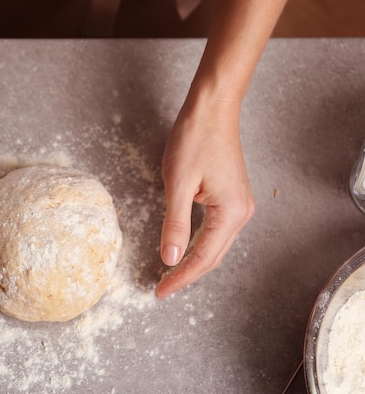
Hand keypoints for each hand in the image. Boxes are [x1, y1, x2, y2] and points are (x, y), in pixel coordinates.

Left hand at [156, 98, 254, 298]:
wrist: (211, 110)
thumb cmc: (195, 140)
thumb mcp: (178, 184)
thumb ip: (175, 224)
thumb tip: (170, 259)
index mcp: (231, 213)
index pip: (203, 258)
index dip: (180, 277)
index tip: (160, 292)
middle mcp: (241, 213)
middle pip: (213, 256)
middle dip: (187, 274)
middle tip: (162, 289)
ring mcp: (239, 205)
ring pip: (215, 245)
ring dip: (194, 261)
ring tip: (171, 276)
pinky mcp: (232, 197)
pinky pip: (216, 230)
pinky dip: (199, 244)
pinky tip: (184, 249)